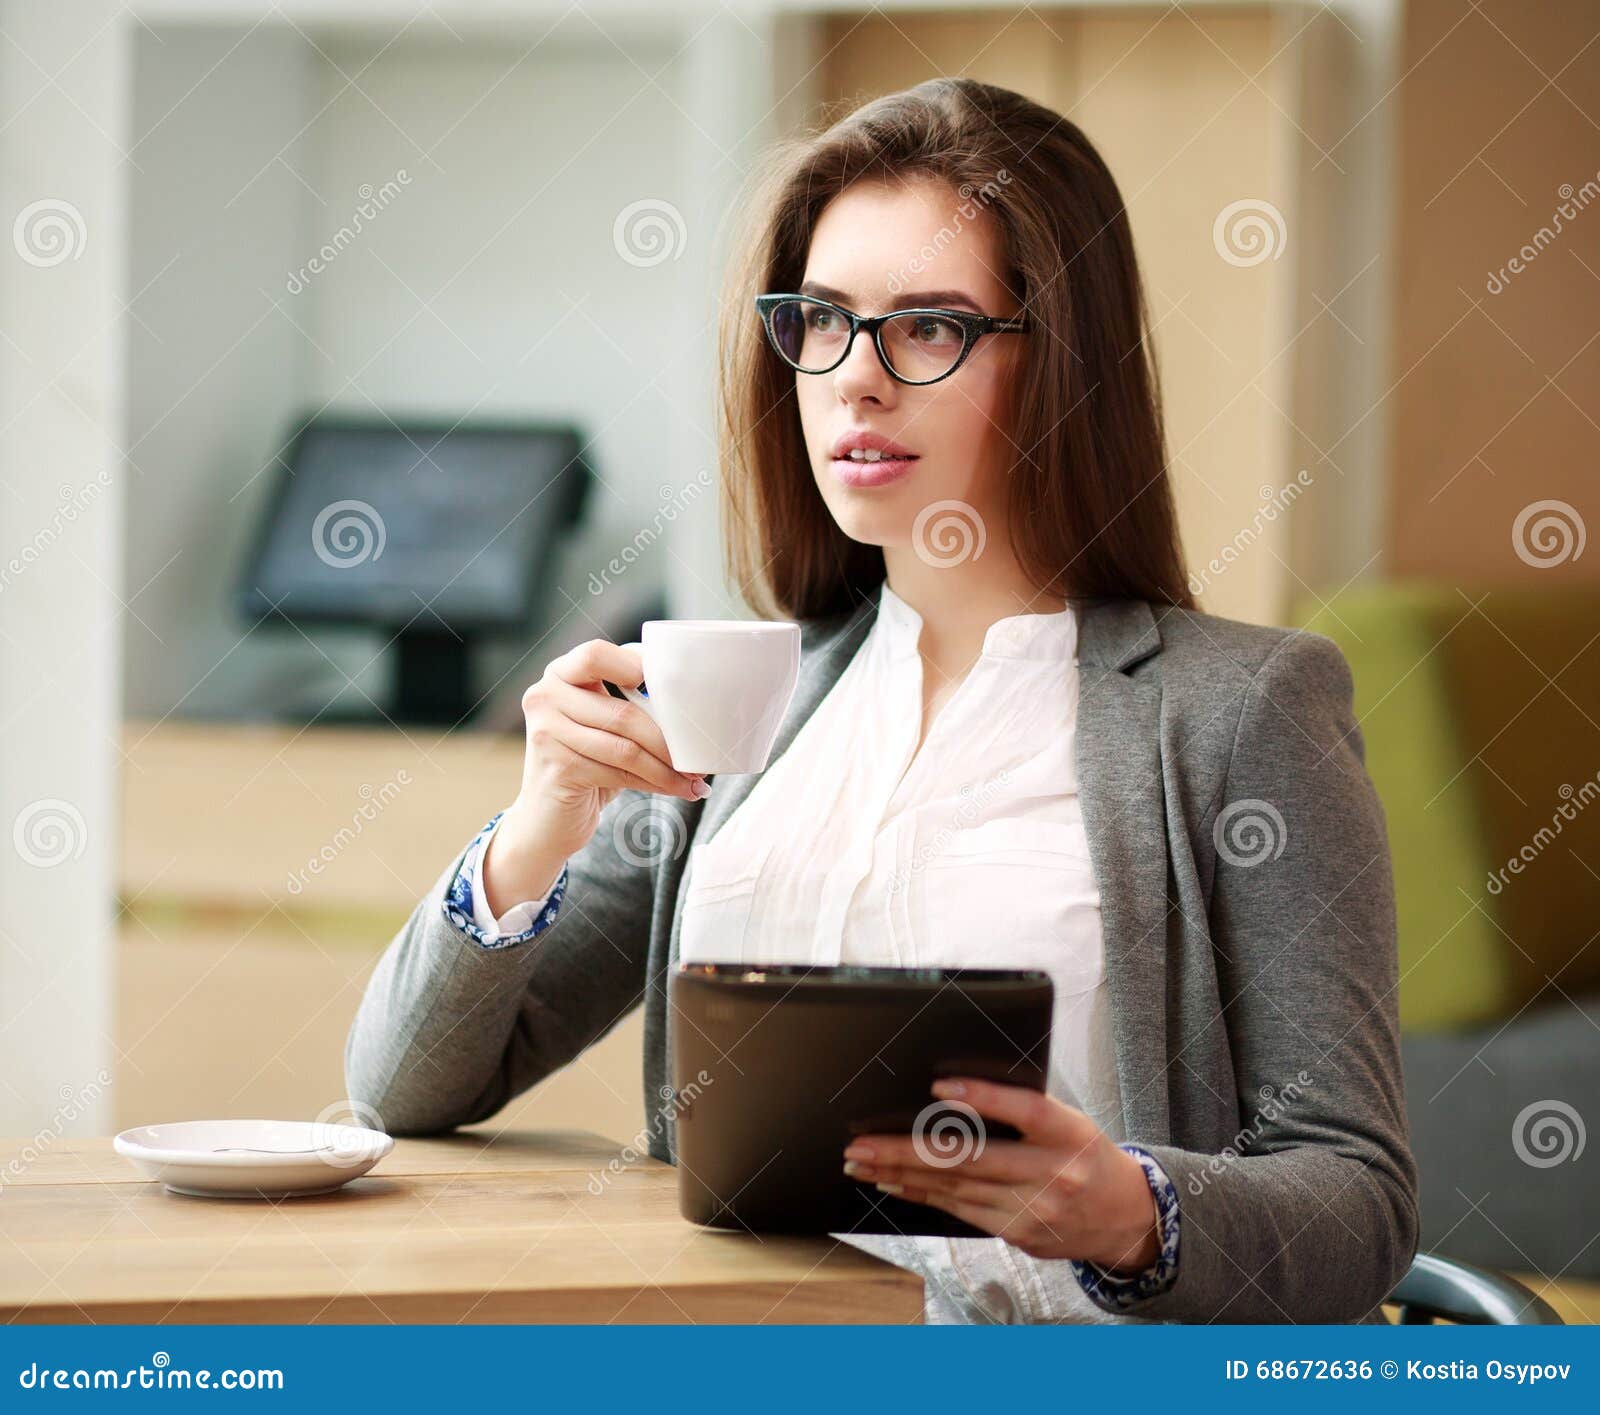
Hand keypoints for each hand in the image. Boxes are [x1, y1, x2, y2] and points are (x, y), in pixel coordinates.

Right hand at [484, 640, 708, 911]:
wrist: (545, 820)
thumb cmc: (585, 764)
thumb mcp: (602, 726)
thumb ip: (628, 704)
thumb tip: (691, 708)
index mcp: (559, 674)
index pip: (596, 654)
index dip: (636, 666)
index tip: (670, 693)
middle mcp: (544, 697)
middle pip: (622, 711)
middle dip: (669, 738)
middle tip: (699, 755)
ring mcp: (546, 733)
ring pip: (626, 747)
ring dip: (668, 767)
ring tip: (695, 778)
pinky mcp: (557, 768)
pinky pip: (620, 773)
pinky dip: (657, 783)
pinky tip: (678, 790)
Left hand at [841, 1077, 1160, 1271]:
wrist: (1122, 1215)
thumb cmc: (1084, 1154)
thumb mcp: (1068, 1120)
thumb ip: (1021, 1109)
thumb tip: (950, 1094)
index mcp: (1068, 1133)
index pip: (1024, 1110)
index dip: (981, 1098)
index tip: (937, 1088)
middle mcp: (1052, 1173)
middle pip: (971, 1158)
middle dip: (906, 1150)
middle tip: (861, 1142)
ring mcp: (1034, 1209)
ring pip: (955, 1188)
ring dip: (901, 1173)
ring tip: (861, 1161)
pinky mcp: (1018, 1233)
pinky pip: (960, 1211)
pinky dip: (922, 1194)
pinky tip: (893, 1183)